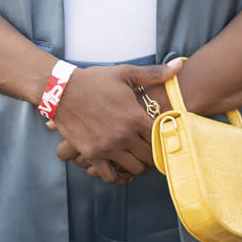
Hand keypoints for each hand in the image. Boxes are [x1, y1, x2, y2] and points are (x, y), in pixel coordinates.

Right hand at [50, 60, 180, 184]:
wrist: (61, 90)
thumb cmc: (94, 80)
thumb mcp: (125, 73)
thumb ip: (154, 73)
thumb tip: (179, 64)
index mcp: (134, 116)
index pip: (161, 138)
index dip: (165, 140)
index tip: (164, 139)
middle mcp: (124, 135)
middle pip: (151, 157)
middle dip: (154, 155)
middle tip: (152, 150)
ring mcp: (107, 147)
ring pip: (134, 169)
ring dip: (138, 166)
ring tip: (137, 158)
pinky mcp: (92, 154)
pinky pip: (110, 176)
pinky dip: (118, 177)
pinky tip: (120, 169)